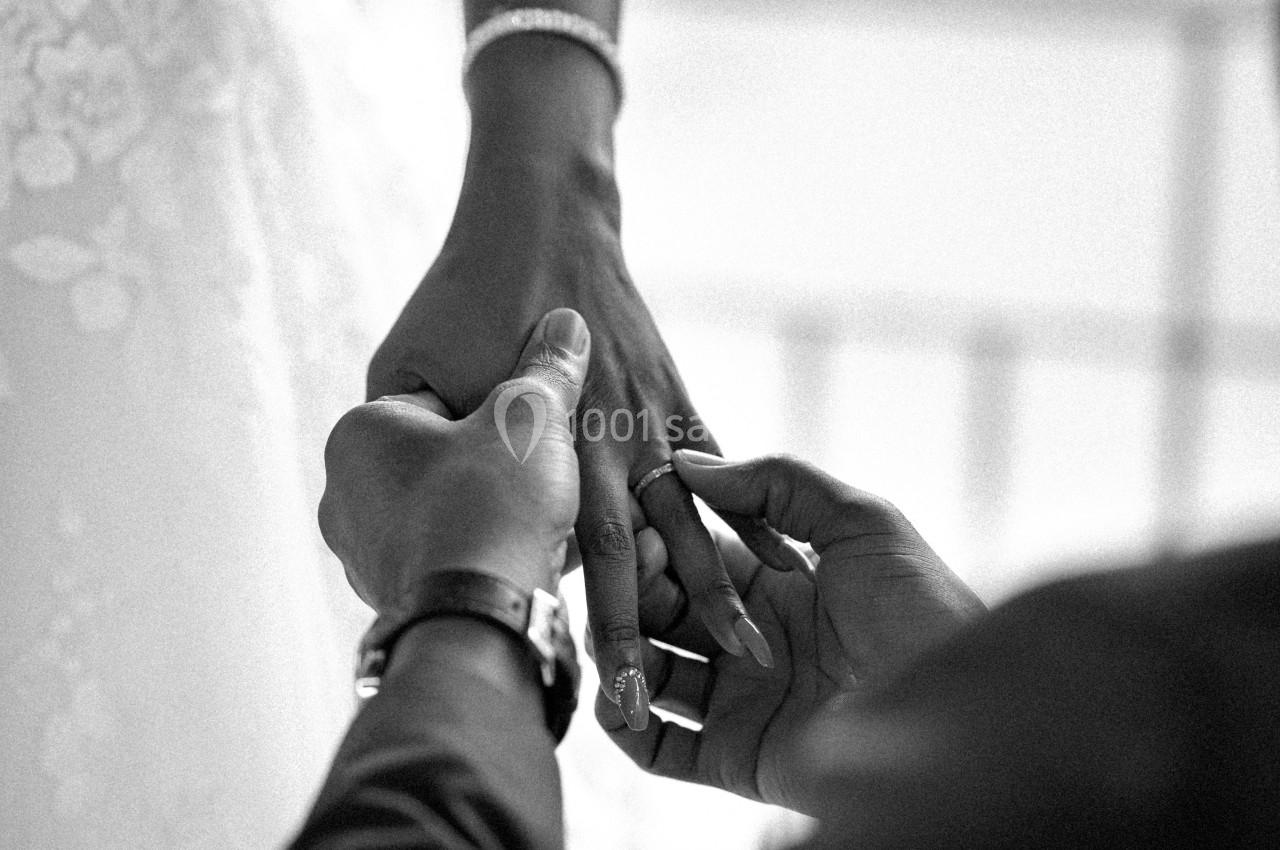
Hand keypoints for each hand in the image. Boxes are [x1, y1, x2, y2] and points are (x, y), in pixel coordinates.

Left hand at [321, 308, 589, 622]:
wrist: (484, 620)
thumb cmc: (493, 503)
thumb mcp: (530, 416)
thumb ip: (547, 367)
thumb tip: (569, 321)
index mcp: (360, 436)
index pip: (436, 402)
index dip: (498, 407)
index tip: (535, 419)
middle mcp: (346, 497)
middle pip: (439, 461)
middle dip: (494, 462)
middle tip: (544, 465)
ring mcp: (367, 557)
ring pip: (444, 514)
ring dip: (494, 511)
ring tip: (546, 513)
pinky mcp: (400, 603)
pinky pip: (452, 562)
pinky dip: (489, 555)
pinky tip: (533, 552)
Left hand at [367, 137, 808, 732]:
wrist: (539, 220)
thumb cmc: (458, 297)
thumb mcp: (402, 368)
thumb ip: (407, 444)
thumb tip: (403, 514)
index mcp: (515, 444)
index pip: (529, 551)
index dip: (540, 617)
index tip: (552, 683)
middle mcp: (587, 444)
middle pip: (612, 556)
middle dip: (629, 636)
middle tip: (644, 710)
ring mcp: (639, 423)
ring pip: (680, 525)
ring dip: (713, 595)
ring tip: (751, 658)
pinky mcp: (671, 402)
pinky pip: (717, 473)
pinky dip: (749, 522)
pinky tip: (785, 569)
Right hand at [595, 451, 985, 813]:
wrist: (961, 715)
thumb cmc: (924, 610)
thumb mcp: (863, 522)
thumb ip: (778, 483)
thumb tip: (690, 463)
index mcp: (780, 585)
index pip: (697, 555)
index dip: (664, 538)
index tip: (638, 519)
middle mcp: (754, 641)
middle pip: (667, 611)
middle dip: (636, 590)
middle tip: (619, 571)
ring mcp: (743, 699)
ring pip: (652, 672)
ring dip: (620, 649)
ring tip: (607, 632)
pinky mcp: (736, 756)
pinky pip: (659, 746)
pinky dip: (623, 723)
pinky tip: (612, 694)